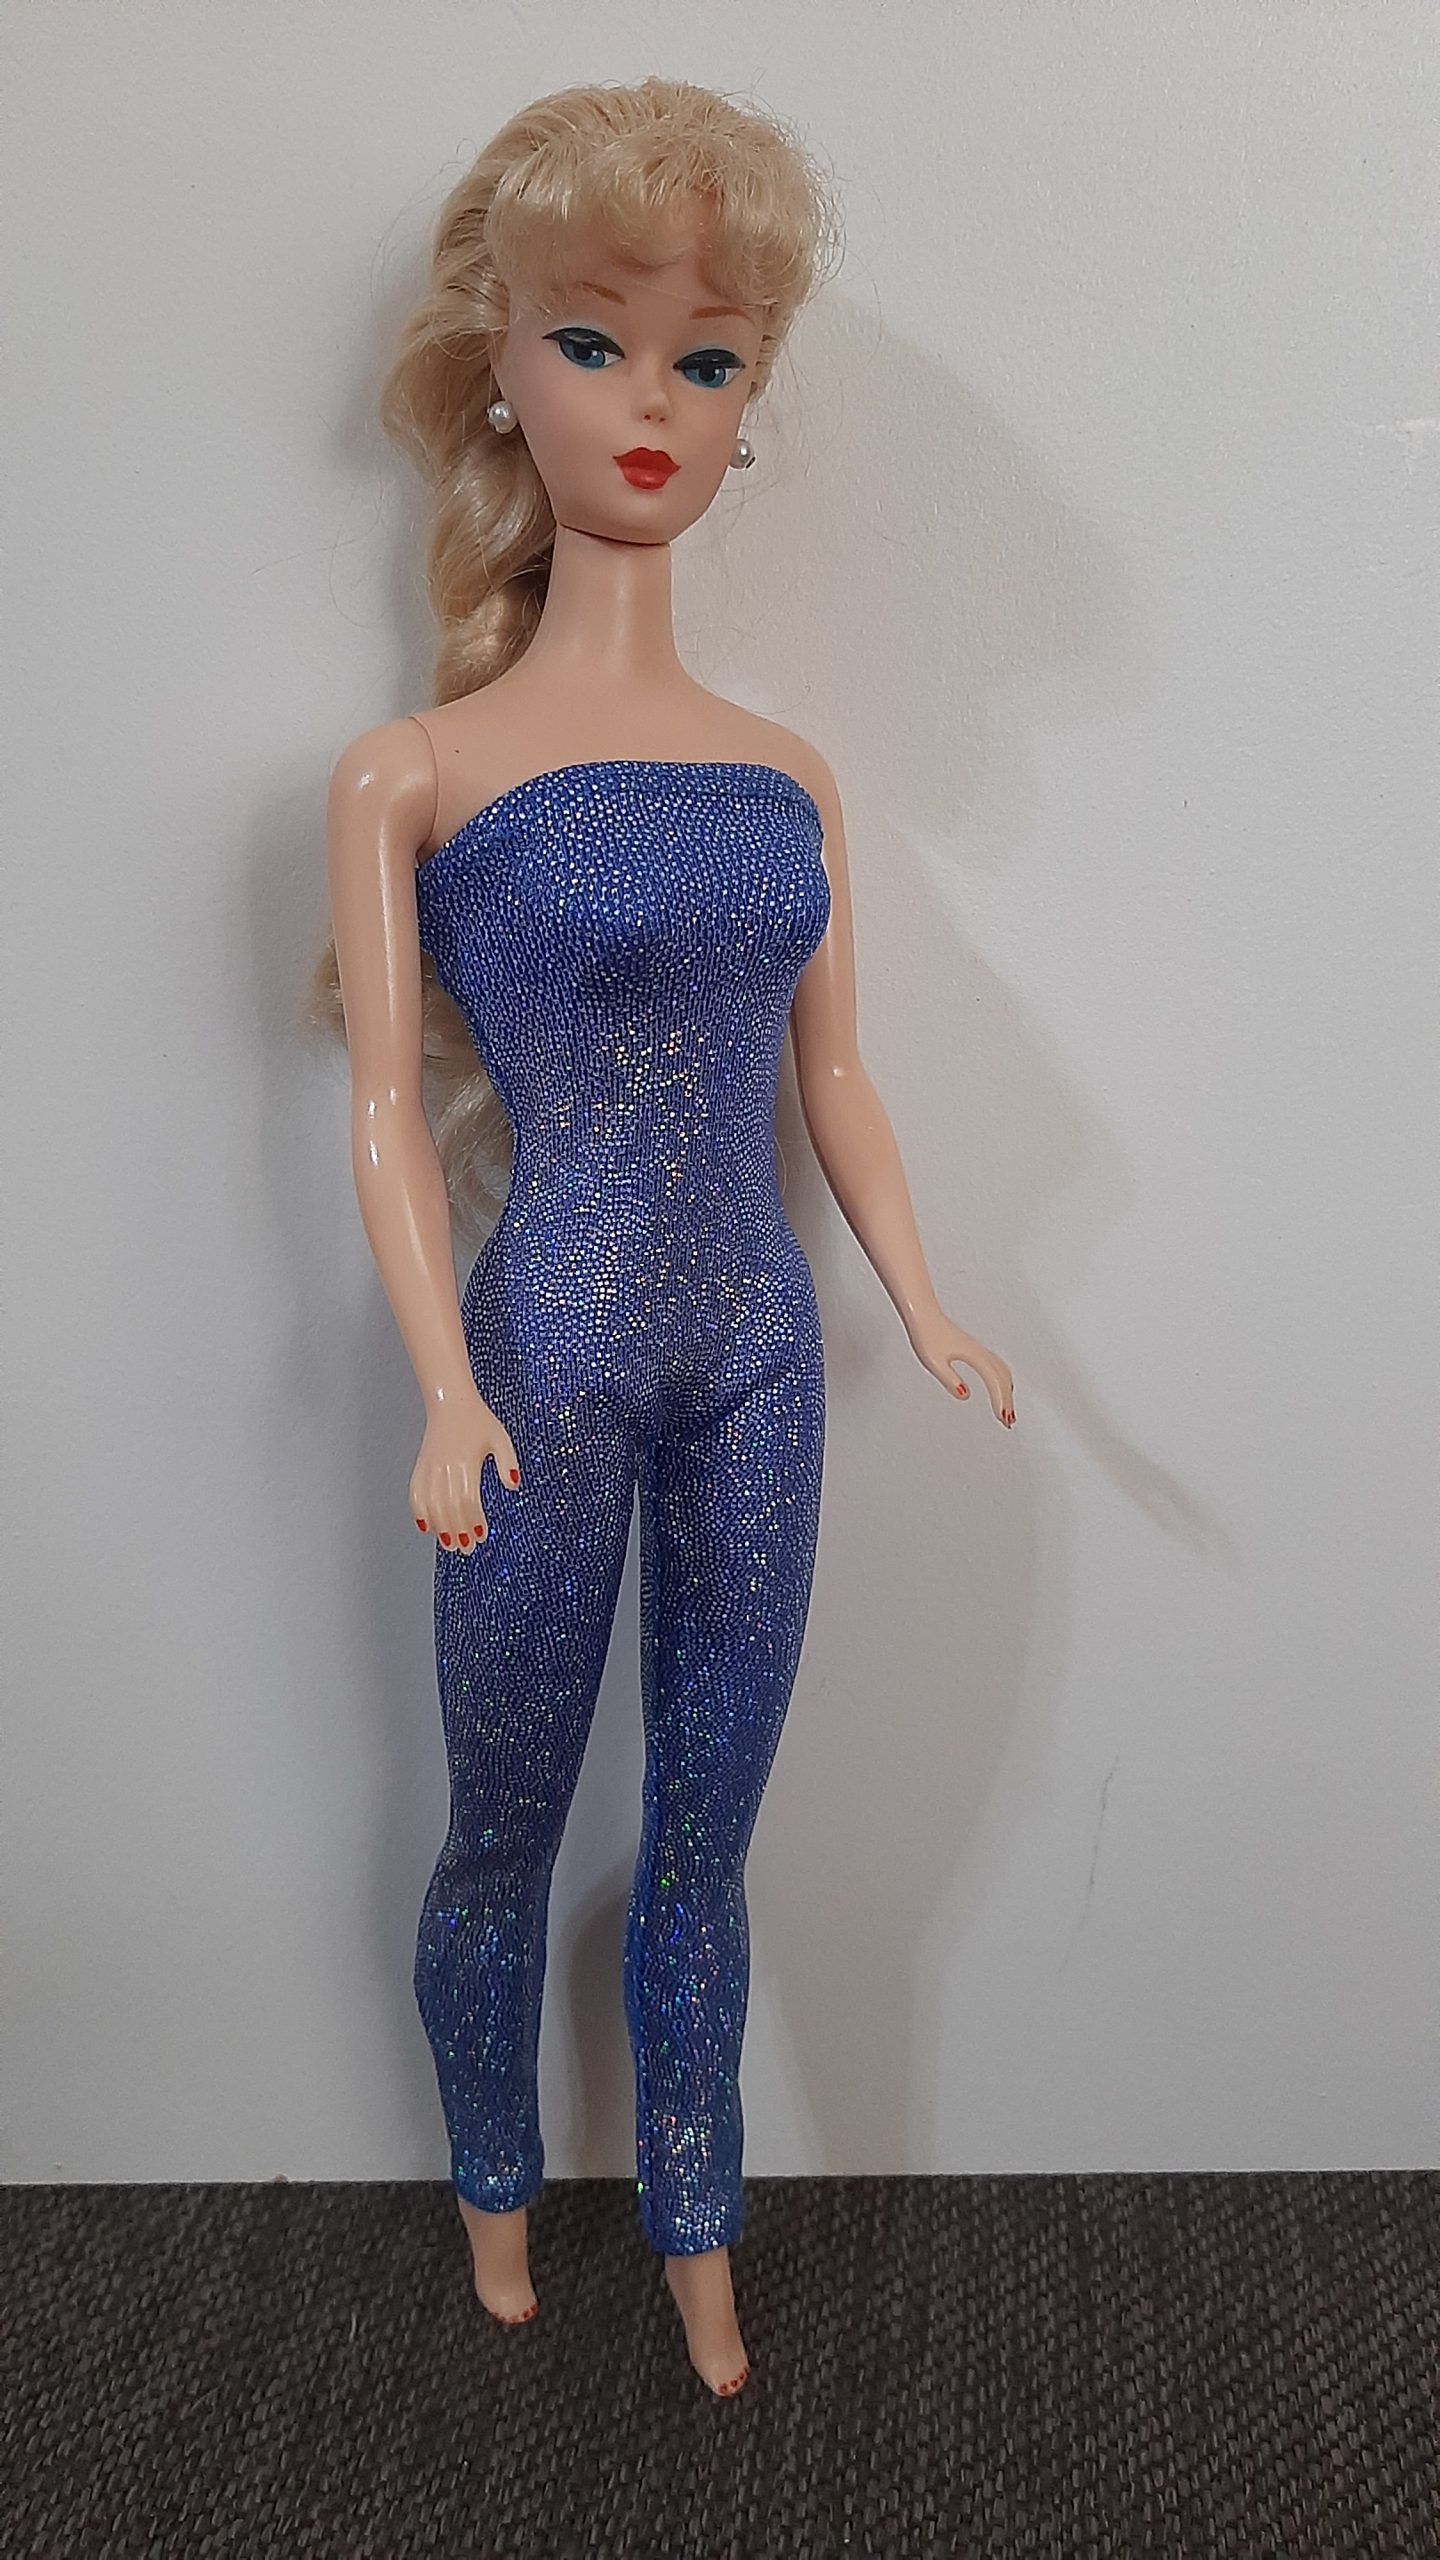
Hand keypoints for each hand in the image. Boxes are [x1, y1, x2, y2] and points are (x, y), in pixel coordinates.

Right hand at [409, 1387, 522, 1549]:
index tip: (481, 1535)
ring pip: (431, 1505)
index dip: (473, 1520)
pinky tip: (426, 1527)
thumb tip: (514, 1486)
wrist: (450, 1403)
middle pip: (449, 1508)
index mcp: (466, 1462)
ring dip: (440, 1527)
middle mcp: (445, 1467)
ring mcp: (429, 1468)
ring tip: (449, 1544)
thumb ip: (507, 1463)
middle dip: (458, 1531)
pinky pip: (415, 1494)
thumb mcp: (500, 1438)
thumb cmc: (478, 1420)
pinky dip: (418, 1512)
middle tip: (467, 1549)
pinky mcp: (420, 1467)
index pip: (468, 1500)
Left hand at [907, 1307, 1014, 1427]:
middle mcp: (980, 1351)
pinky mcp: (974, 1349)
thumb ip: (950, 1379)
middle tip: (1008, 1422)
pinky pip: (996, 1366)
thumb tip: (965, 1395)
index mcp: (973, 1354)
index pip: (993, 1380)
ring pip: (1002, 1371)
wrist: (922, 1313)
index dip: (1000, 1400)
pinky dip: (1002, 1380)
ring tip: (1007, 1411)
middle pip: (1003, 1377)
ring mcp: (978, 1349)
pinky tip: (999, 1387)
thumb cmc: (925, 1334)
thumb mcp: (933, 1362)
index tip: (1003, 1419)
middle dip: (1007, 1400)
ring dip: (1007, 1391)